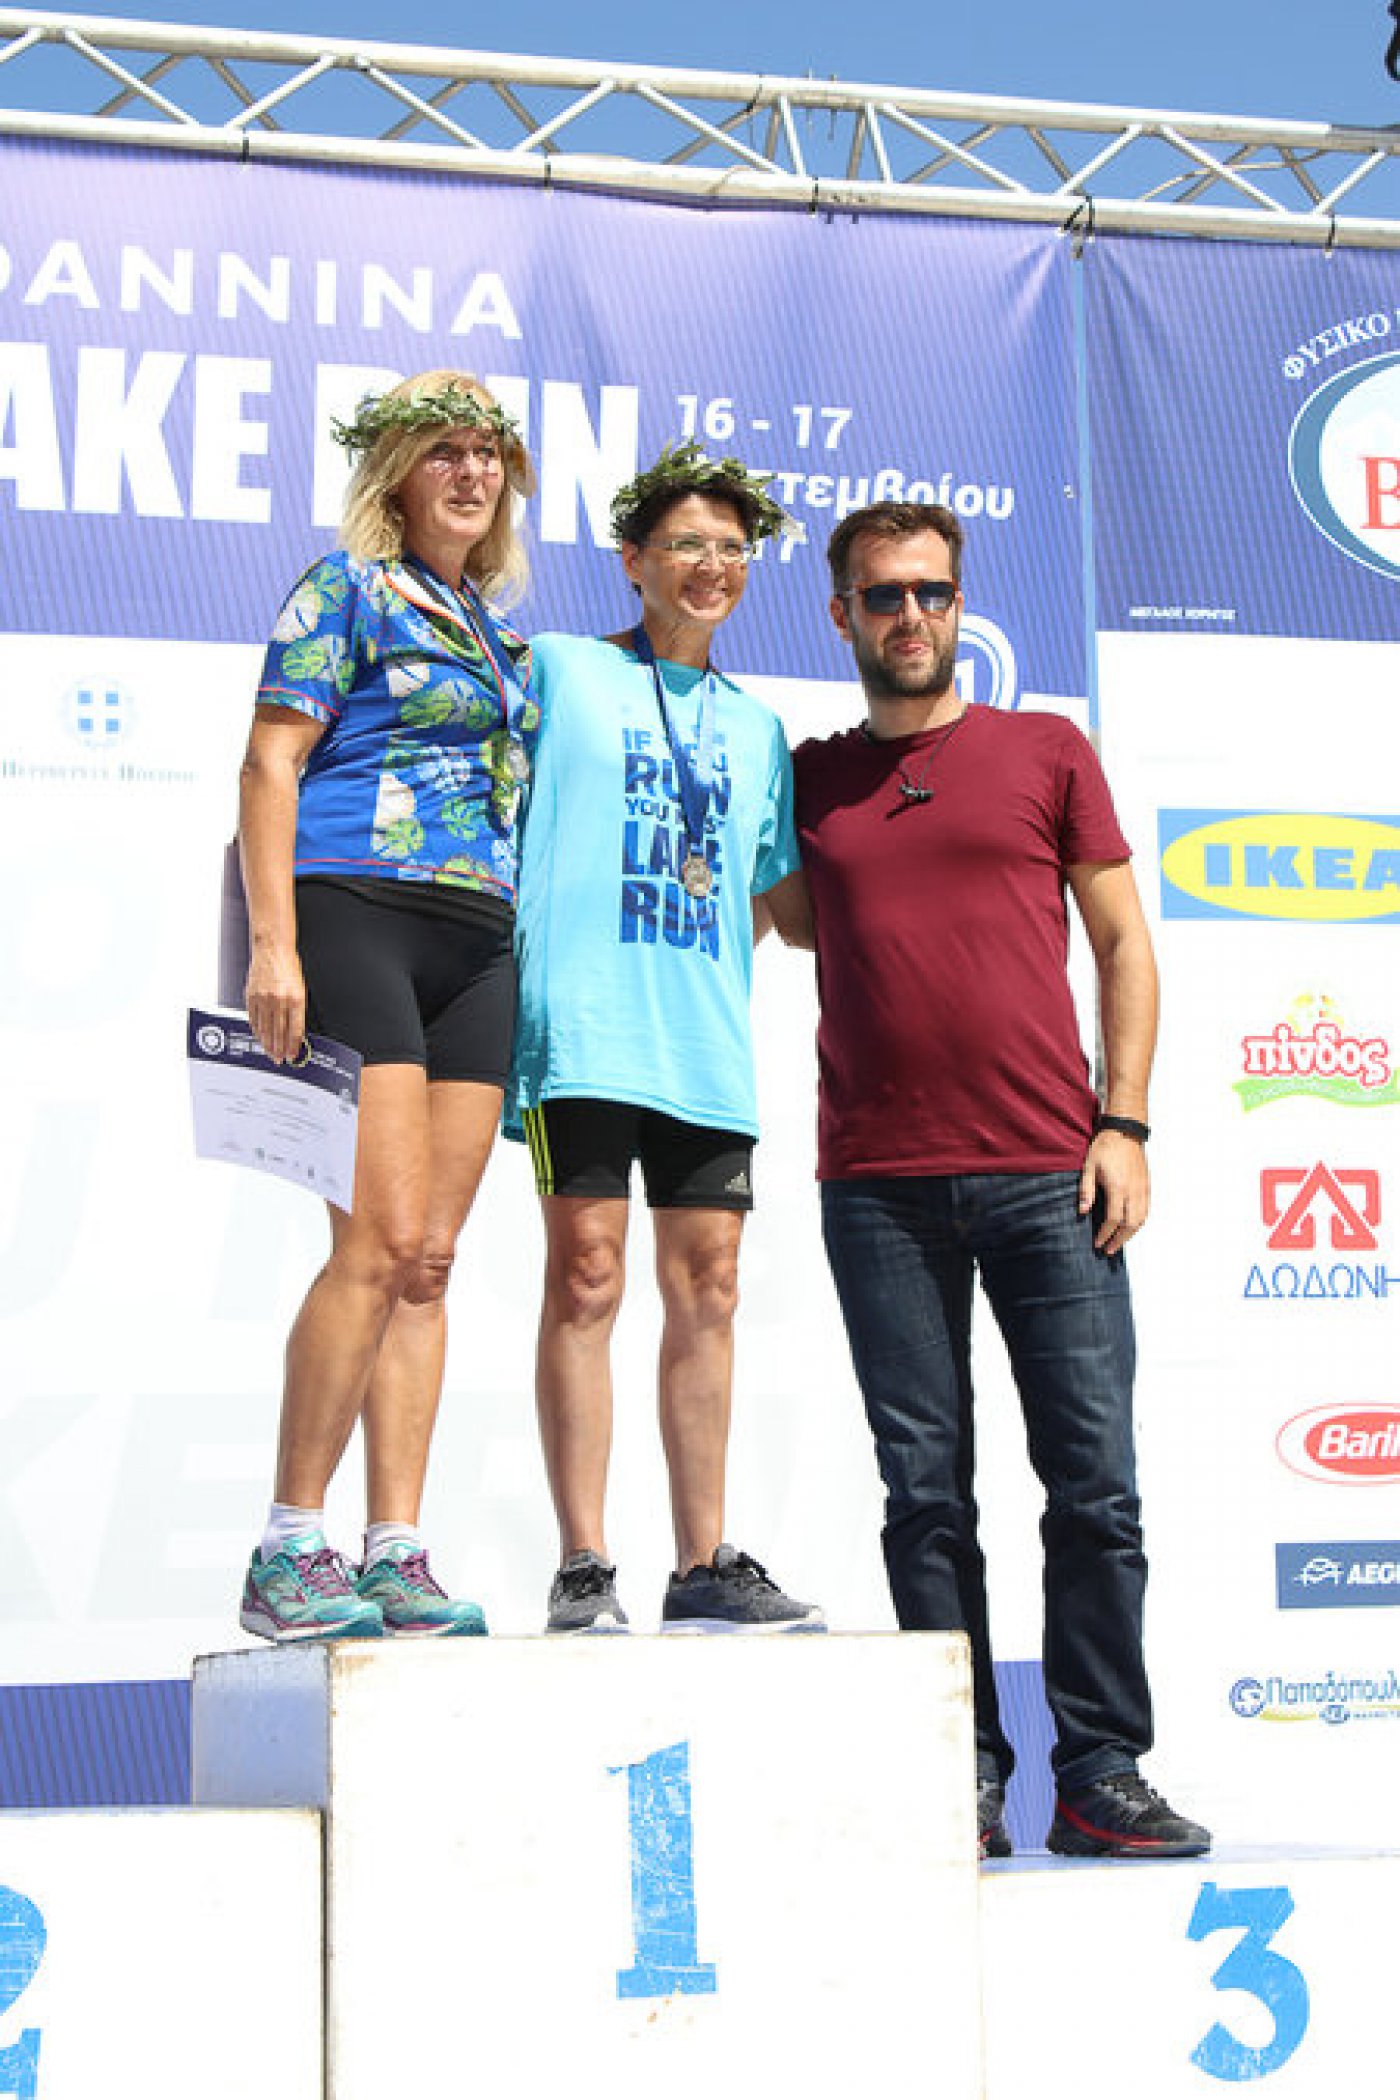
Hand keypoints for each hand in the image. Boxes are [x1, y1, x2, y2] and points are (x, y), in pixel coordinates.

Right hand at [245, 943, 306, 1064]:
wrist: (272, 949)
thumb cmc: (288, 967)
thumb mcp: (301, 989)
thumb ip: (297, 1010)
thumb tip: (295, 1031)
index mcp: (295, 998)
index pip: (294, 1030)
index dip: (293, 1046)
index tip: (292, 1055)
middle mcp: (279, 1000)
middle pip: (279, 1032)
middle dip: (280, 1049)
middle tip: (280, 1059)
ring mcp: (263, 998)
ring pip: (265, 1028)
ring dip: (268, 1043)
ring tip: (271, 1053)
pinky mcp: (251, 996)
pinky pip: (253, 1019)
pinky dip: (257, 1030)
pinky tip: (260, 1037)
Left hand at [1078, 1131, 1149, 1255]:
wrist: (1125, 1132)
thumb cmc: (1105, 1147)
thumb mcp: (1088, 1167)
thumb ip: (1086, 1190)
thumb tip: (1083, 1212)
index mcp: (1118, 1187)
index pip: (1113, 1219)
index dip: (1105, 1234)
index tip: (1098, 1243)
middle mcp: (1133, 1191)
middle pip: (1130, 1225)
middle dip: (1119, 1240)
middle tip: (1109, 1250)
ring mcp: (1143, 1189)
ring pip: (1141, 1220)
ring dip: (1130, 1234)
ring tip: (1119, 1242)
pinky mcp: (1147, 1186)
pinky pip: (1146, 1210)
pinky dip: (1139, 1223)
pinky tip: (1131, 1227)